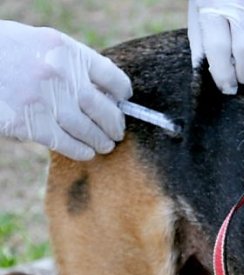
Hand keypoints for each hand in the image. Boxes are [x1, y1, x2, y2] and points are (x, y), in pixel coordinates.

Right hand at [0, 21, 131, 160]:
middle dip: (115, 123)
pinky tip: (86, 152)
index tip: (123, 100)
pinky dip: (79, 150)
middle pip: (103, 107)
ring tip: (105, 145)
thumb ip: (71, 64)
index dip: (122, 92)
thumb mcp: (42, 44)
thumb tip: (102, 93)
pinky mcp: (29, 123)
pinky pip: (64, 143)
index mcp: (66, 50)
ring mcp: (45, 99)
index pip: (111, 75)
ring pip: (86, 129)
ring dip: (100, 140)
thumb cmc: (8, 52)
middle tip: (118, 132)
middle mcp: (59, 74)